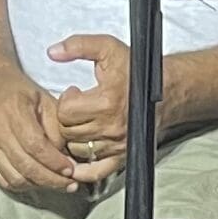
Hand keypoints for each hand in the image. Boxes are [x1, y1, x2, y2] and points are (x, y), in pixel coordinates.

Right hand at [0, 75, 85, 193]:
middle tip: (70, 184)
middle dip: (51, 179)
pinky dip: (23, 185)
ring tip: (57, 184)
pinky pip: (3, 180)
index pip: (35, 146)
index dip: (54, 162)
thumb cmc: (20, 92)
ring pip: (14, 177)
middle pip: (25, 166)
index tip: (71, 170)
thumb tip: (65, 157)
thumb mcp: (45, 100)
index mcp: (13, 112)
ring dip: (39, 185)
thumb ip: (56, 128)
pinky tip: (37, 181)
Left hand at [46, 34, 129, 182]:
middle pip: (68, 132)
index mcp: (106, 101)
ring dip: (73, 138)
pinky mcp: (122, 156)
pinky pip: (95, 172)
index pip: (65, 111)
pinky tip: (75, 161)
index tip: (74, 93)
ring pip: (76, 150)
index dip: (64, 100)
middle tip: (76, 108)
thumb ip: (78, 46)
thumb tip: (52, 51)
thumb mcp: (107, 48)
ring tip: (81, 123)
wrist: (165, 91)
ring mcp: (117, 145)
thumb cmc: (135, 70)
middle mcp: (112, 127)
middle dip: (66, 118)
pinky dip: (82, 169)